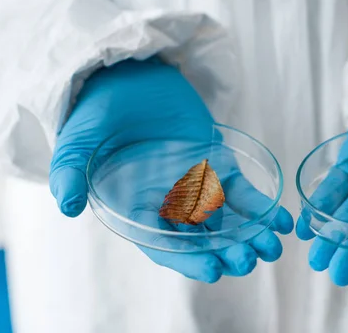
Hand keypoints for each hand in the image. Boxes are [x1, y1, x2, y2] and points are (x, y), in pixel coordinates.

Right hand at [50, 58, 292, 282]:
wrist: (127, 77)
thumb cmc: (98, 112)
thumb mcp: (78, 141)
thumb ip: (71, 171)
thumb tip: (67, 207)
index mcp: (135, 208)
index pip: (162, 242)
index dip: (186, 258)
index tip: (212, 269)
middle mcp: (168, 204)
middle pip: (200, 238)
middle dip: (225, 251)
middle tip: (248, 260)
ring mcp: (195, 186)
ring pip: (226, 220)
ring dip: (250, 236)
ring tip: (273, 248)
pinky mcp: (217, 164)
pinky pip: (242, 191)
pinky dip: (262, 206)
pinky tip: (281, 221)